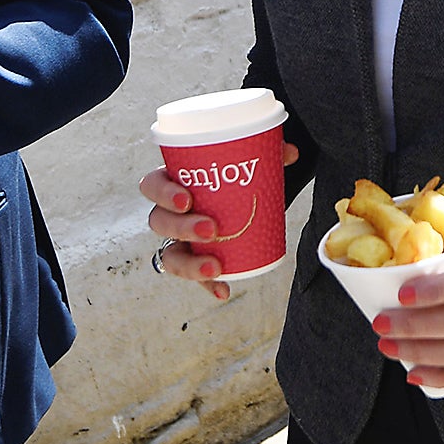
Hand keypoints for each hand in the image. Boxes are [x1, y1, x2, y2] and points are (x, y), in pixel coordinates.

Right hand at [140, 143, 302, 300]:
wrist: (243, 196)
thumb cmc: (233, 175)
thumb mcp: (247, 161)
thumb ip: (267, 152)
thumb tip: (290, 152)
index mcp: (174, 181)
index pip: (152, 185)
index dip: (163, 194)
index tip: (187, 199)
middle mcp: (170, 212)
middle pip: (159, 222)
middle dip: (181, 228)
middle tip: (211, 229)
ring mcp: (180, 239)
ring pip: (170, 255)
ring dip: (189, 264)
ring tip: (215, 266)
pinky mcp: (195, 259)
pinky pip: (195, 276)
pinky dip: (209, 285)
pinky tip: (223, 290)